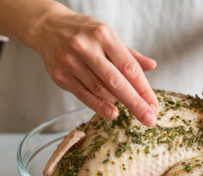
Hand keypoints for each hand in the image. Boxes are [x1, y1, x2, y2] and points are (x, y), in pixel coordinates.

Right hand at [31, 11, 158, 125]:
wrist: (48, 28)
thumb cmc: (84, 33)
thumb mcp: (108, 36)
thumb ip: (128, 54)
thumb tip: (151, 66)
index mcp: (104, 36)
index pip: (129, 67)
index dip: (144, 88)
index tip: (154, 105)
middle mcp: (87, 48)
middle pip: (116, 81)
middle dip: (135, 102)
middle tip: (149, 119)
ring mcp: (71, 62)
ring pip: (99, 89)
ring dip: (119, 103)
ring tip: (134, 113)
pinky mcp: (60, 76)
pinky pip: (83, 94)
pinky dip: (99, 105)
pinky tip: (112, 113)